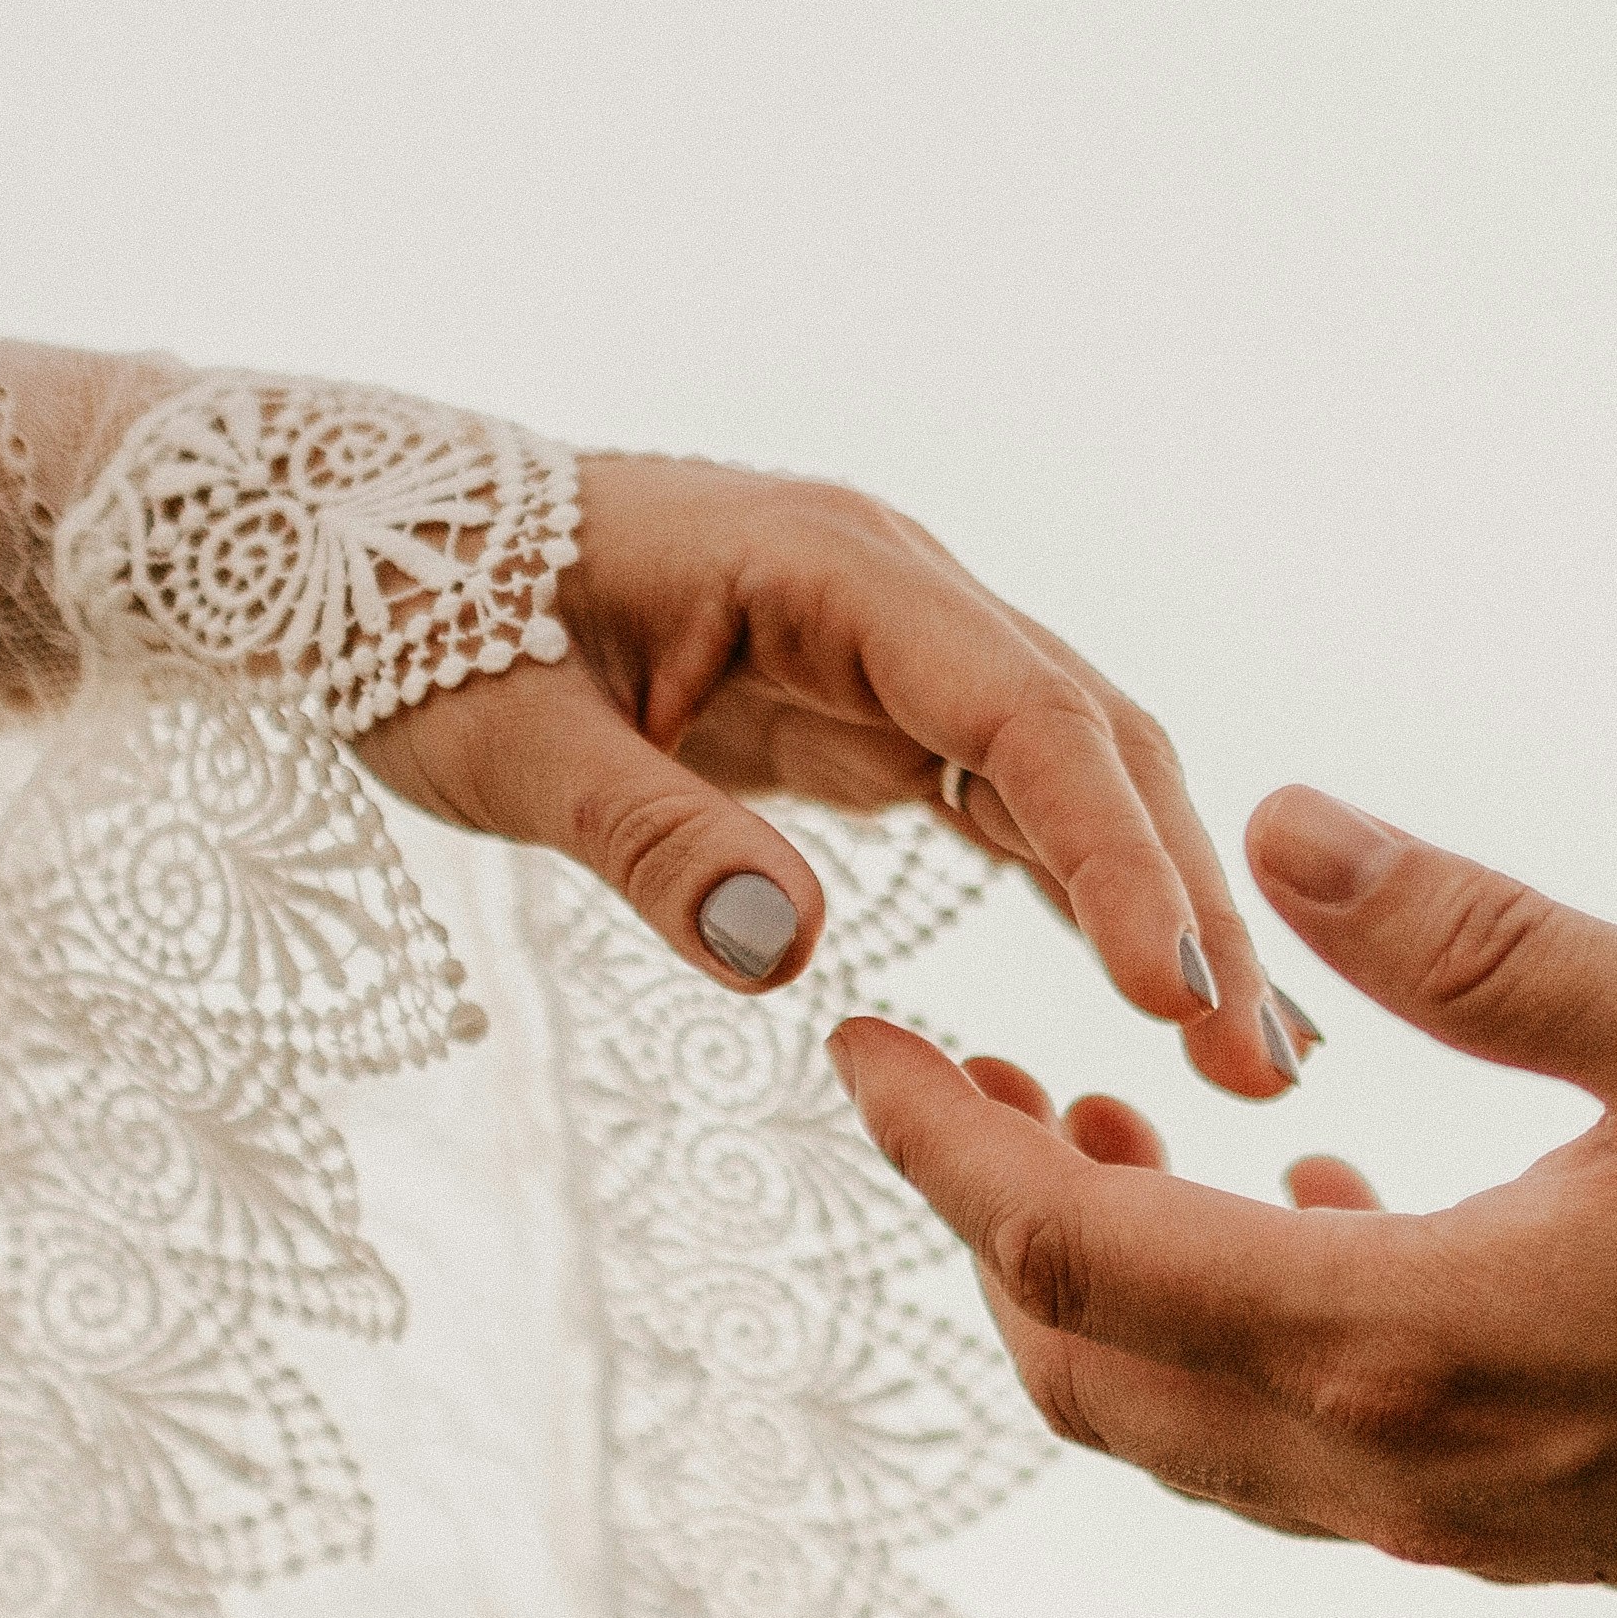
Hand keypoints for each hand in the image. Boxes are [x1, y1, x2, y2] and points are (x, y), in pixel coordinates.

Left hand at [373, 453, 1293, 1095]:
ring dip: (1163, 909)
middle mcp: (895, 588)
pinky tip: (1158, 995)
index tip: (1167, 990)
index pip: (1021, 712)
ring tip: (1251, 1062)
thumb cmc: (413, 621)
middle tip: (1259, 1068)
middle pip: (1092, 744)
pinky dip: (1090, 894)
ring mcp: (895, 646)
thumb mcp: (504, 738)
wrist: (357, 549)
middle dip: (1186, 901)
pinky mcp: (872, 708)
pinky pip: (1012, 800)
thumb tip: (781, 955)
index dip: (1112, 854)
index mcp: (827, 567)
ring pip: (1075, 777)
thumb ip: (644, 837)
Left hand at [835, 787, 1616, 1595]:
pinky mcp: (1535, 1534)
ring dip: (1110, 1286)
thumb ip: (1479, 939)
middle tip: (958, 1073)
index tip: (863, 1044)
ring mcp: (1468, 1525)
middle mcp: (1409, 1467)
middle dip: (994, 1224)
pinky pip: (1309, 1452)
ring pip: (1192, 1429)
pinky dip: (1237, 1336)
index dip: (946, 1147)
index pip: (1081, 1251)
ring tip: (1102, 1113)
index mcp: (1415, 1341)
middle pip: (1095, 1368)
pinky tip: (1300, 1206)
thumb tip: (1272, 825)